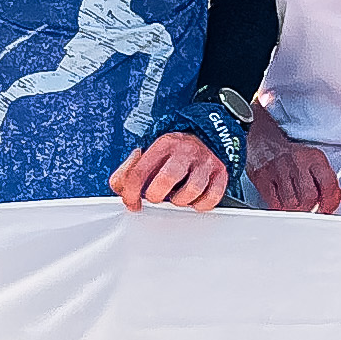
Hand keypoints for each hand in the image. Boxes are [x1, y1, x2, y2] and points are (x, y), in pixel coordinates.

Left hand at [110, 129, 228, 210]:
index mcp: (163, 145)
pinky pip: (212, 197)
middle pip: (167, 178)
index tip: (132, 202)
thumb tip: (119, 186)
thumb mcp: (150, 152)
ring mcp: (204, 162)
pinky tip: (193, 200)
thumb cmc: (175, 150)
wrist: (207, 134)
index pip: (140, 171)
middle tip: (155, 197)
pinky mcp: (220, 173)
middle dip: (156, 195)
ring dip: (180, 201)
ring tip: (175, 197)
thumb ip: (130, 169)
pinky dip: (200, 205)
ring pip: (192, 190)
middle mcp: (185, 151)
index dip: (131, 193)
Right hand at [245, 127, 340, 214]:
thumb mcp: (314, 162)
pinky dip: (280, 208)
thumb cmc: (293, 157)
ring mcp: (278, 169)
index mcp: (314, 157)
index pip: (328, 184)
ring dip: (294, 209)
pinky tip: (282, 202)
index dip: (330, 202)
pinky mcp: (262, 177)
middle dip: (310, 208)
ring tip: (295, 204)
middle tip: (309, 209)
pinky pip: (274, 203)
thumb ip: (327, 180)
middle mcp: (297, 161)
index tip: (327, 209)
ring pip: (291, 203)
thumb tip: (336, 198)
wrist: (266, 143)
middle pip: (309, 196)